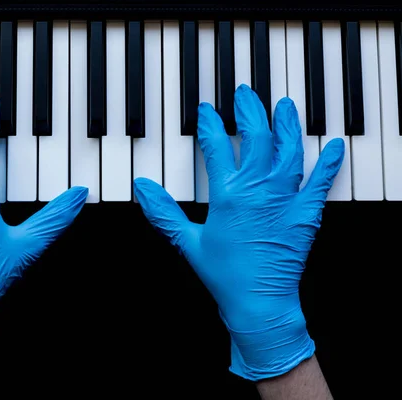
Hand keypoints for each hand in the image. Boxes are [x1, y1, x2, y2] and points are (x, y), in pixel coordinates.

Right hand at [134, 84, 343, 380]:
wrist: (259, 302)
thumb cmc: (225, 274)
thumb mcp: (187, 241)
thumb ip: (162, 211)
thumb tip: (142, 188)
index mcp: (228, 194)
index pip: (217, 146)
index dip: (210, 124)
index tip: (207, 111)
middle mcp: (258, 190)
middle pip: (256, 137)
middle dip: (250, 110)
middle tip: (246, 94)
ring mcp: (285, 199)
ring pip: (288, 150)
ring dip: (286, 124)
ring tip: (284, 105)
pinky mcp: (306, 213)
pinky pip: (319, 181)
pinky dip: (327, 162)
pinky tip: (332, 145)